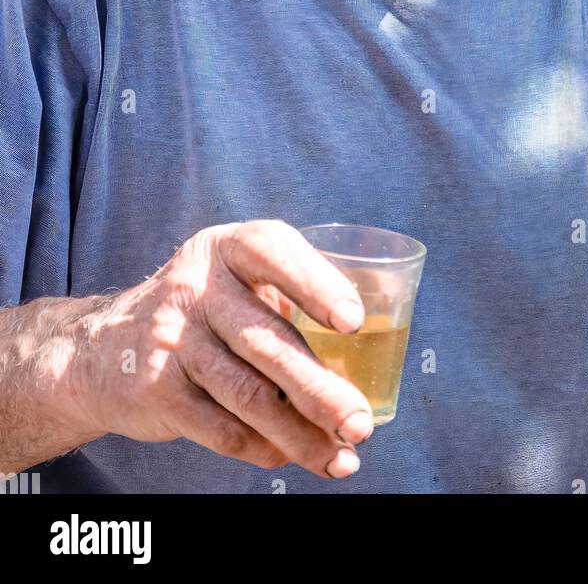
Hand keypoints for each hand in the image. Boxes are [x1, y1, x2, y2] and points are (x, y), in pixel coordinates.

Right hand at [70, 220, 374, 478]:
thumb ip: (288, 298)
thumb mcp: (233, 279)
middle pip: (268, 341)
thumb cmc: (203, 310)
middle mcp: (196, 287)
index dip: (316, 284)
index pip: (272, 252)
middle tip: (360, 423)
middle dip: (322, 390)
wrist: (102, 347)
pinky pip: (222, 428)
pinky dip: (263, 448)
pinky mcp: (157, 389)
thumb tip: (369, 354)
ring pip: (249, 395)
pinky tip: (289, 456)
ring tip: (341, 456)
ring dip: (301, 434)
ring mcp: (172, 339)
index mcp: (226, 247)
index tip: (354, 322)